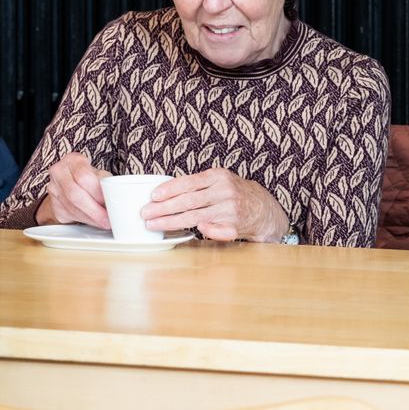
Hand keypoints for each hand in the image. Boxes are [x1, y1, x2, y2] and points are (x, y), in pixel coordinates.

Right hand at [36, 152, 110, 227]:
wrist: (71, 183)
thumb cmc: (90, 177)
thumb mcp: (99, 174)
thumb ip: (105, 182)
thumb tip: (117, 196)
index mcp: (73, 160)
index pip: (83, 176)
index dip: (96, 191)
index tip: (107, 201)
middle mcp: (59, 173)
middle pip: (75, 195)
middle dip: (93, 210)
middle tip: (107, 219)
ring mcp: (53, 189)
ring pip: (71, 207)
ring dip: (90, 218)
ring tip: (104, 222)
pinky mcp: (53, 205)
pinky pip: (69, 215)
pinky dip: (84, 220)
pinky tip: (94, 222)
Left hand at [141, 168, 290, 242]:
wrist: (263, 208)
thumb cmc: (234, 193)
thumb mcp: (219, 181)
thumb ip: (197, 185)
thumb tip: (166, 193)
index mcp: (219, 176)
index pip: (189, 182)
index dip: (169, 189)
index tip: (153, 196)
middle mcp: (225, 192)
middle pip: (188, 201)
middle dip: (163, 208)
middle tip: (145, 213)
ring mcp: (230, 210)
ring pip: (194, 217)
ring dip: (171, 222)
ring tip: (154, 224)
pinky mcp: (234, 226)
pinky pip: (211, 231)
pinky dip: (199, 232)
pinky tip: (184, 233)